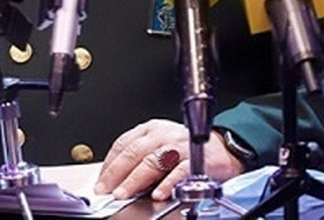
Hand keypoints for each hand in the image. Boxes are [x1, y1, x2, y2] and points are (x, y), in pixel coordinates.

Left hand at [93, 119, 245, 200]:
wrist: (221, 148)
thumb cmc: (187, 148)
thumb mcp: (160, 144)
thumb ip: (140, 156)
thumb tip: (117, 178)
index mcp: (150, 129)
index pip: (123, 144)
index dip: (110, 164)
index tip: (101, 180)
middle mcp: (162, 134)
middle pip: (134, 152)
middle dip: (117, 173)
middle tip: (106, 190)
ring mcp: (179, 146)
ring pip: (152, 161)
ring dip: (135, 180)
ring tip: (124, 193)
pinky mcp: (195, 159)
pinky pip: (178, 172)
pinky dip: (167, 183)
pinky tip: (158, 194)